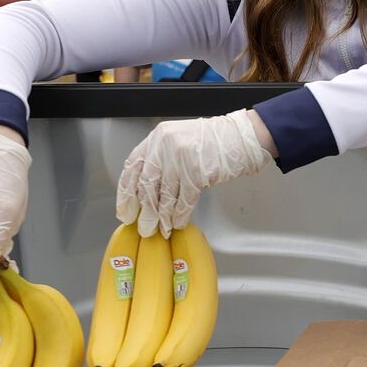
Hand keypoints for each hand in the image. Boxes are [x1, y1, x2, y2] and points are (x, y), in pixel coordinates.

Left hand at [115, 110, 271, 237]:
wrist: (241, 138)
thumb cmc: (214, 141)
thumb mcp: (180, 142)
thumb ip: (162, 160)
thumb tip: (149, 193)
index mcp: (158, 137)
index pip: (133, 166)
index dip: (126, 191)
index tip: (125, 209)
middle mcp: (165, 145)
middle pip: (147, 184)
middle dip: (144, 210)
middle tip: (143, 226)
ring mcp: (181, 157)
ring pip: (165, 194)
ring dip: (161, 216)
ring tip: (159, 229)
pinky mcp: (196, 170)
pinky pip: (184, 198)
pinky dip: (180, 213)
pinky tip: (177, 222)